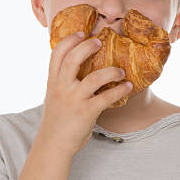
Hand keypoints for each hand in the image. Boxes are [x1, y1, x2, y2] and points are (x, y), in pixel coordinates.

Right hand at [38, 31, 131, 156]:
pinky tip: (127, 87)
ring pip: (95, 77)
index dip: (69, 40)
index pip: (57, 54)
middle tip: (100, 41)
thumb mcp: (53, 97)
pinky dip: (120, 90)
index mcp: (53, 82)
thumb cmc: (56, 121)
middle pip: (73, 59)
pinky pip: (107, 97)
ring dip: (111, 71)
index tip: (81, 33)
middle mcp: (61, 88)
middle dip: (87, 46)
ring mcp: (74, 100)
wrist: (53, 145)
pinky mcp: (86, 112)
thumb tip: (79, 69)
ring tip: (120, 71)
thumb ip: (63, 83)